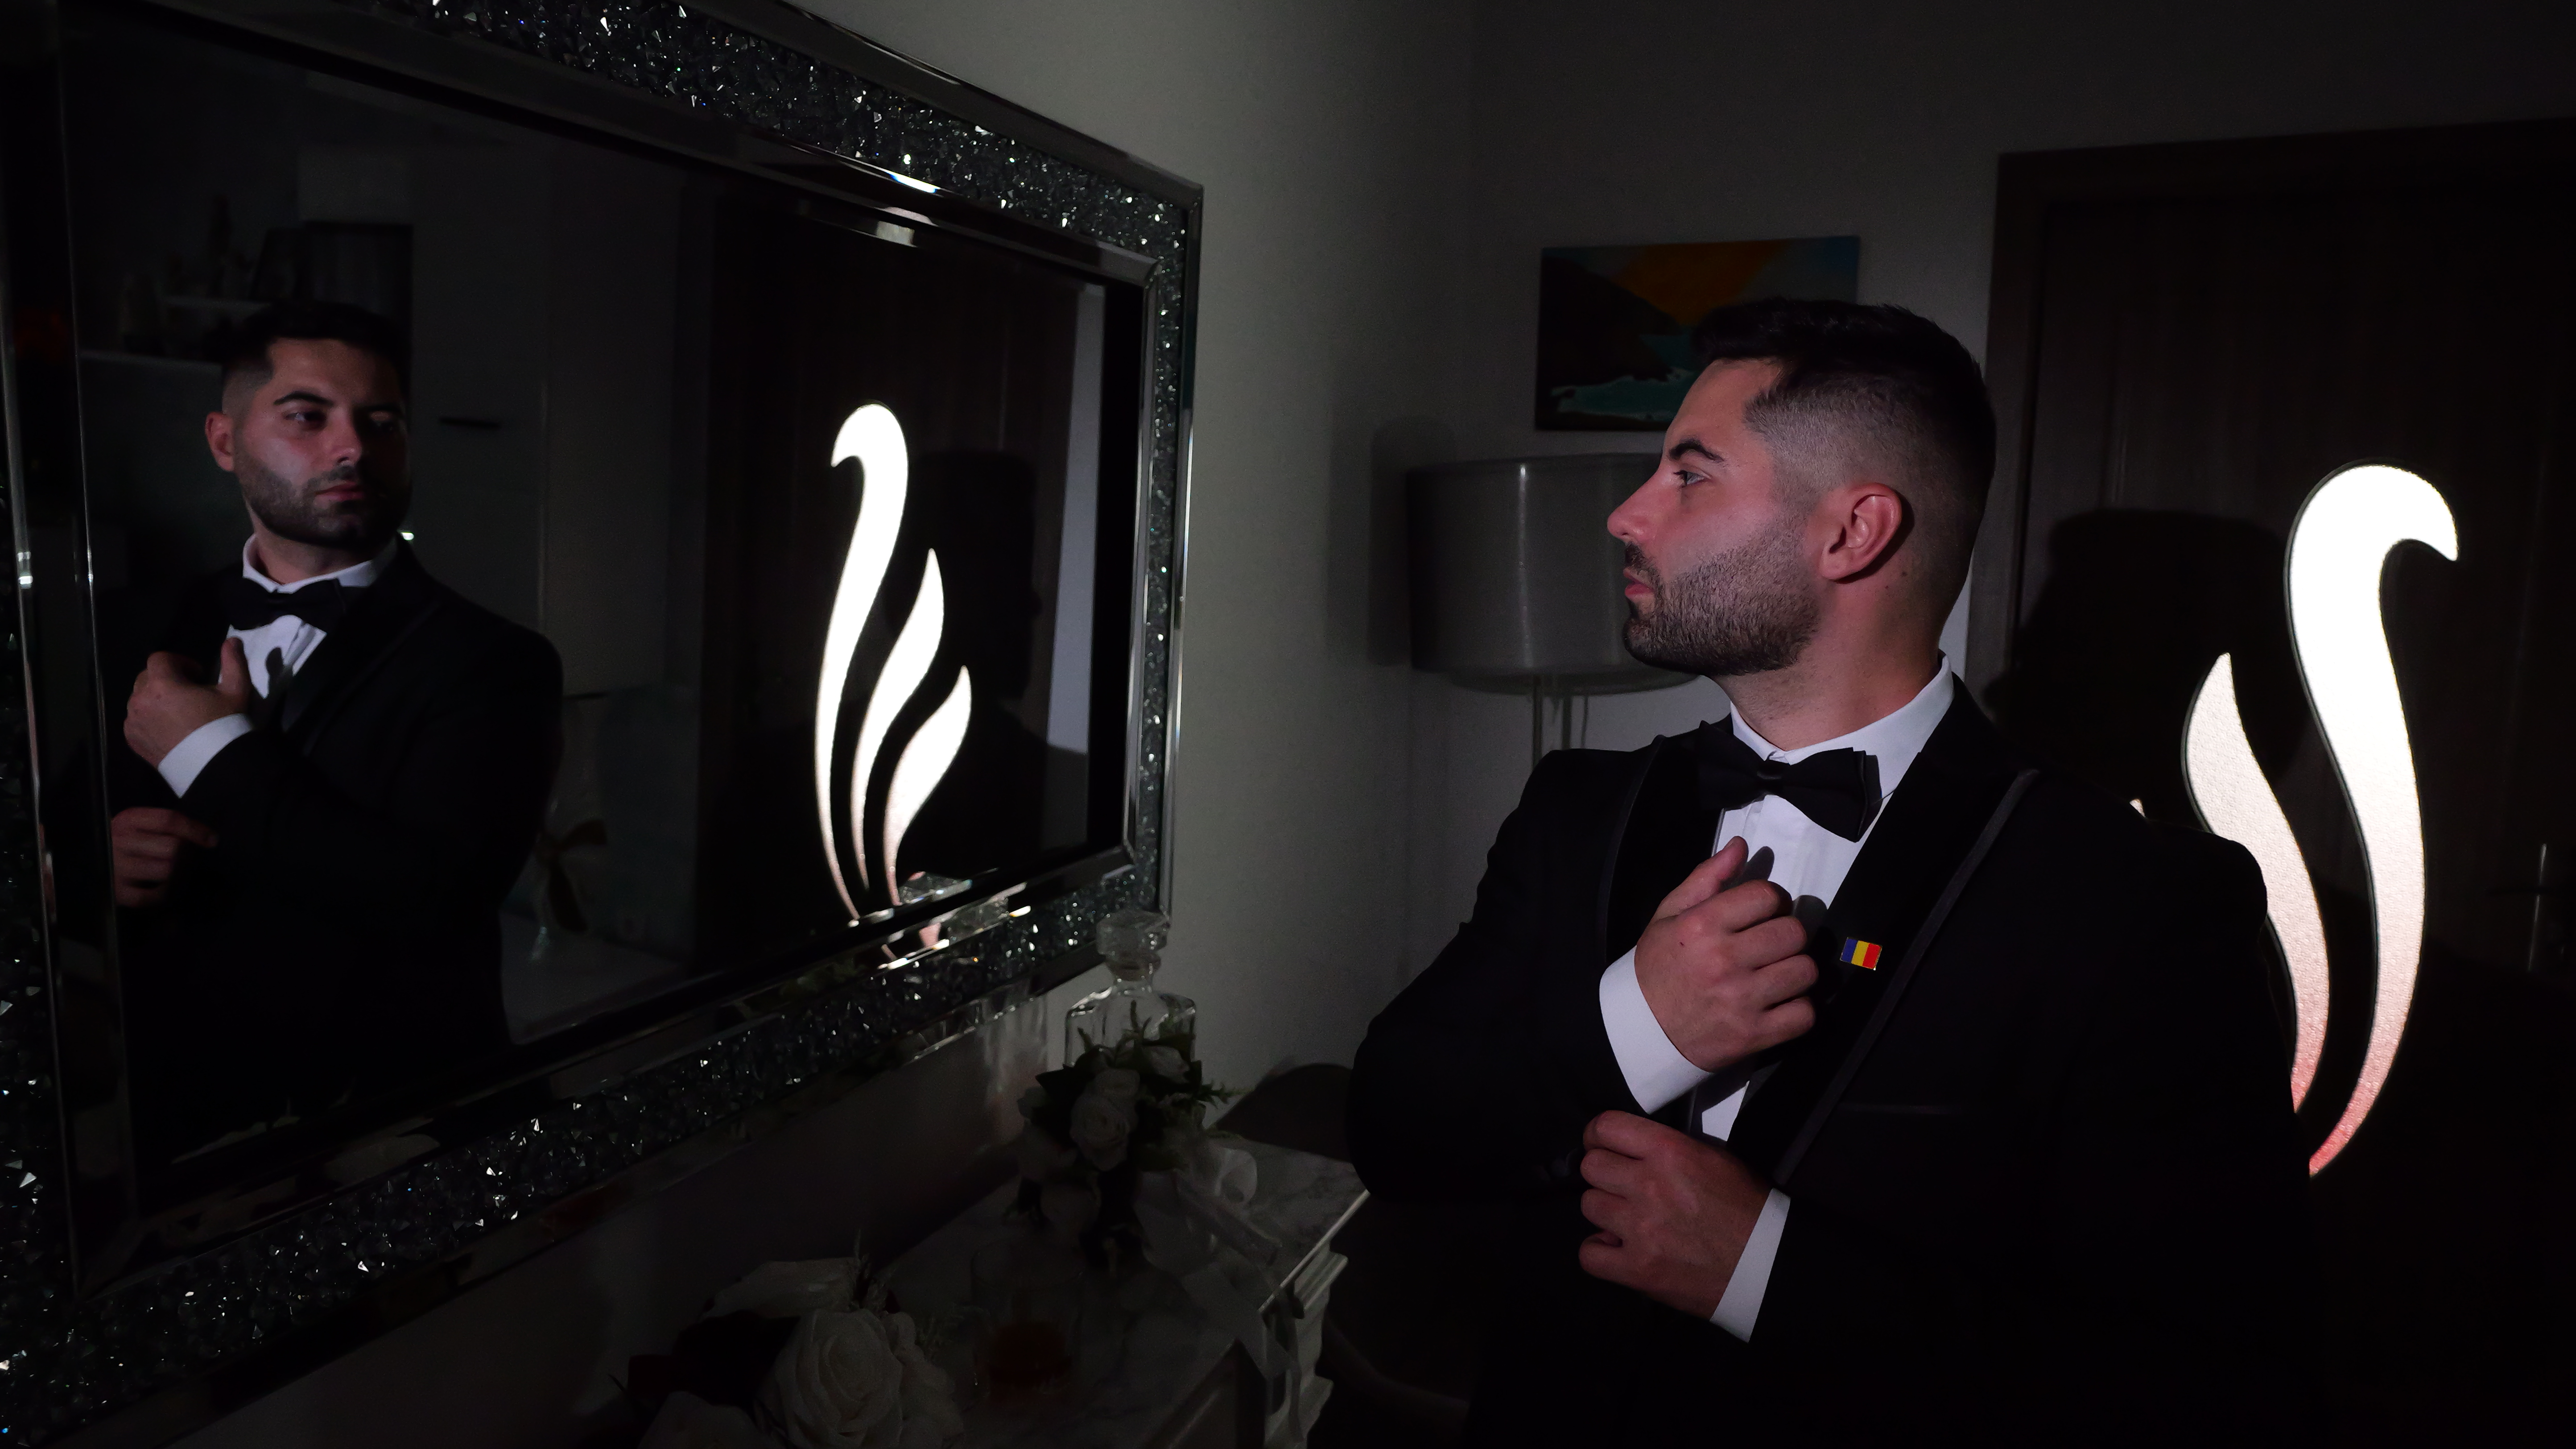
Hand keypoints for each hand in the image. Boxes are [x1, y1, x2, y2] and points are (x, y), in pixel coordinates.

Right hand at [110, 807, 216, 907]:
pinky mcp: (118, 892)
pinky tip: (166, 888)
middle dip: (186, 855)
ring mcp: (117, 867)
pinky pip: (154, 895)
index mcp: (129, 820)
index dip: (195, 830)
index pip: (169, 820)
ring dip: (179, 875)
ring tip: (178, 874)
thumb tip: (211, 838)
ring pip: (167, 871)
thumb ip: (171, 826)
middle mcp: (120, 841)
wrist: (88, 861)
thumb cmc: (126, 842)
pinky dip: (166, 894)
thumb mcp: (141, 825)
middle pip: (172, 848)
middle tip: (187, 860)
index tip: (212, 840)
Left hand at [124, 638, 251, 765]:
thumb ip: (232, 662)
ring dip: (155, 698)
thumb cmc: (224, 724)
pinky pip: (135, 719)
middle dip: (165, 679)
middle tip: (187, 693)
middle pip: (146, 677)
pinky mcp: (131, 738)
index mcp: (162, 684)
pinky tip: (168, 728)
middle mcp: (140, 700)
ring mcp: (133, 721)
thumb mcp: (236, 690)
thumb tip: (232, 640)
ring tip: (177, 713)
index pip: (160, 658)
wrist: (214, 765)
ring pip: (138, 698)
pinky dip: (148, 718)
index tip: (196, 675)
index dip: (179, 661)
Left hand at [1577, 1110, 1772, 1317]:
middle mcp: (1649, 1185)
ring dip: (1606, 1212)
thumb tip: (1633, 1151)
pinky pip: (1589, 1255)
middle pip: (1592, 1167)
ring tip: (1628, 1221)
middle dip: (1605, 1175)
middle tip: (1621, 1187)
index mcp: (1670, 1151)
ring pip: (1589, 1206)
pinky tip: (1619, 1250)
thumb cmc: (1748, 1210)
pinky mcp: (1638, 1269)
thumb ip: (1669, 1149)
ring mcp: (1640, 1229)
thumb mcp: (1715, 1159)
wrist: (1767, 1266)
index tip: (1601, 1144)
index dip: (1597, 1135)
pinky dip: (1600, 1253)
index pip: (1606, 1127)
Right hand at [1633, 836, 1817, 1071]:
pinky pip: (1804, 1014)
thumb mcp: (1669, 916)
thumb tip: (1740, 847)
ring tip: (1777, 972)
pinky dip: (1798, 1008)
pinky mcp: (1754, 1035)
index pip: (1766, 896)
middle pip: (1794, 933)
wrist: (1641, 1030)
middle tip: (1771, 943)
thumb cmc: (1658, 967)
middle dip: (1787, 933)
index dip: (1772, 900)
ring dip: (1796, 970)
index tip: (1765, 912)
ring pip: (1805, 971)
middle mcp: (1724, 961)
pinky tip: (1780, 1003)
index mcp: (1702, 926)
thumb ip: (1706, 879)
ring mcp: (1741, 1000)